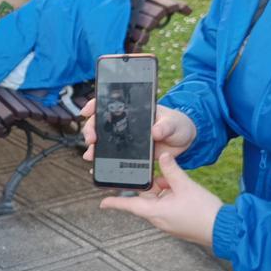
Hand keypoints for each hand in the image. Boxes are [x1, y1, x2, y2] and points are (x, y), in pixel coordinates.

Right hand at [81, 102, 197, 161]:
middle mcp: (125, 124)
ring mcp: (125, 139)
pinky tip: (97, 167)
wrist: (183, 141)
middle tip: (91, 138)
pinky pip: (113, 157)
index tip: (86, 111)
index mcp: (133, 110)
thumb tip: (155, 132)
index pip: (108, 103)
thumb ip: (165, 126)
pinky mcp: (129, 154)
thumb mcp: (172, 122)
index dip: (95, 105)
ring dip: (93, 148)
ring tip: (90, 155)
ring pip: (103, 141)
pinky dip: (104, 161)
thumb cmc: (177, 124)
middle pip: (101, 124)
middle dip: (91, 130)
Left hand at [99, 152, 222, 247]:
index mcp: (155, 212)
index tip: (102, 203)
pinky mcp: (177, 223)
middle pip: (147, 199)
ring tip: (177, 182)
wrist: (224, 229)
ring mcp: (168, 222)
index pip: (129, 205)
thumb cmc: (203, 211)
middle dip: (152, 186)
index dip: (115, 202)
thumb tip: (163, 156)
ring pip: (159, 201)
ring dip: (165, 190)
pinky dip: (172, 196)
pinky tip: (183, 190)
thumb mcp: (185, 185)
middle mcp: (158, 219)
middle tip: (160, 176)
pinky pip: (168, 206)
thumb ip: (171, 170)